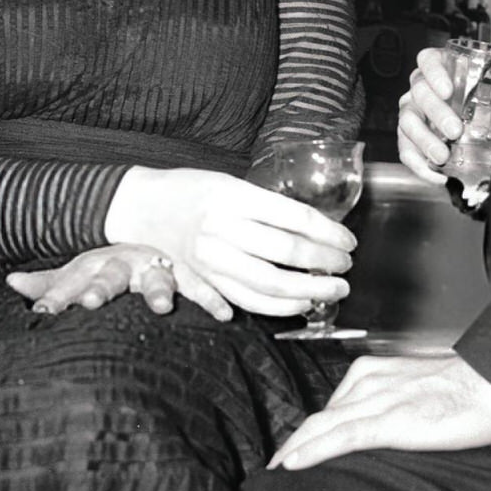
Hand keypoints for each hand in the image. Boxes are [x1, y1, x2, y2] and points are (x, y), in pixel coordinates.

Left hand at [6, 244, 231, 319]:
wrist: (156, 231)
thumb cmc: (112, 265)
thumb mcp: (80, 272)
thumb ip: (48, 282)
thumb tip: (10, 281)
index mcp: (96, 264)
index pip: (70, 280)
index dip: (56, 294)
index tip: (43, 312)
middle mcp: (125, 263)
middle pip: (110, 275)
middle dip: (102, 288)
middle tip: (91, 302)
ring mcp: (156, 266)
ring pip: (157, 277)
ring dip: (159, 290)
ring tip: (162, 306)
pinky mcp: (186, 272)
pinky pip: (201, 286)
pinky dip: (213, 298)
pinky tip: (223, 314)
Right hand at [105, 167, 355, 317]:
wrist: (141, 206)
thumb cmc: (193, 189)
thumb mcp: (232, 183)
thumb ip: (269, 207)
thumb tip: (318, 230)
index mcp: (235, 196)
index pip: (295, 218)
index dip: (329, 233)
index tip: (349, 242)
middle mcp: (222, 227)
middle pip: (286, 252)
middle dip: (325, 264)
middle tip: (346, 268)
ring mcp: (210, 257)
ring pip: (268, 284)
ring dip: (308, 291)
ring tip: (332, 291)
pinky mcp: (202, 279)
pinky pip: (244, 300)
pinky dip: (276, 307)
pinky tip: (300, 305)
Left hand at [267, 354, 490, 469]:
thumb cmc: (473, 387)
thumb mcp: (426, 390)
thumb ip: (402, 403)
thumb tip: (393, 425)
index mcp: (378, 372)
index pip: (333, 404)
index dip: (311, 428)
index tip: (296, 446)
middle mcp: (371, 382)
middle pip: (320, 416)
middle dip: (295, 440)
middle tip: (275, 463)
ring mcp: (380, 401)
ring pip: (323, 425)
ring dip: (295, 448)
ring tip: (276, 469)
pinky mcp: (392, 420)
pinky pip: (343, 436)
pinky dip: (315, 450)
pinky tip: (294, 463)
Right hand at [397, 47, 465, 184]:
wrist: (469, 120)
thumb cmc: (478, 100)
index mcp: (438, 67)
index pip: (429, 61)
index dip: (435, 74)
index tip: (448, 91)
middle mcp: (420, 86)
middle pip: (420, 93)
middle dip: (437, 113)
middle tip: (454, 130)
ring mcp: (411, 110)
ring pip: (408, 120)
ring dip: (425, 140)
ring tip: (442, 155)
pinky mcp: (407, 136)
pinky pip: (405, 148)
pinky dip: (419, 163)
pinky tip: (435, 172)